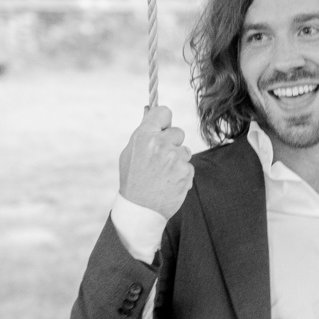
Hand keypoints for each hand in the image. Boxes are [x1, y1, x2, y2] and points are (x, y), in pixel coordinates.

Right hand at [118, 104, 192, 218]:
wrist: (141, 209)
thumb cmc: (133, 179)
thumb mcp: (130, 153)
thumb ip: (142, 131)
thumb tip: (148, 109)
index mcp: (144, 135)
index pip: (163, 112)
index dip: (164, 120)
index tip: (163, 127)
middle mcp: (160, 144)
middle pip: (178, 131)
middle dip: (172, 143)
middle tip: (160, 159)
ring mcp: (175, 158)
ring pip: (185, 150)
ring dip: (178, 160)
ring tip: (163, 174)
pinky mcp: (186, 171)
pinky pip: (188, 166)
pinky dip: (182, 174)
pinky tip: (169, 182)